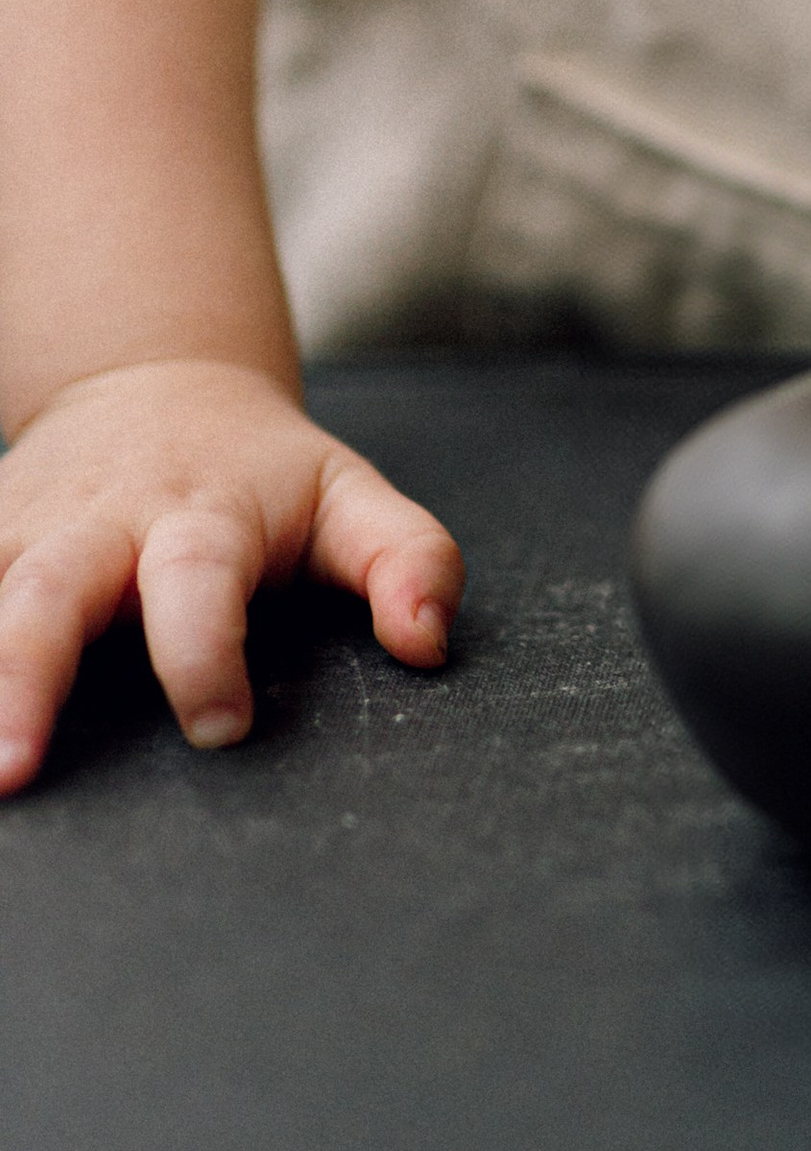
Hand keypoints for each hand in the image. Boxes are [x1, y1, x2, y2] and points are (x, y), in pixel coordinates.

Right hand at [0, 358, 461, 789]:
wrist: (156, 380)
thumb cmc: (263, 469)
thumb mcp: (350, 496)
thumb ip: (409, 561)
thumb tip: (428, 644)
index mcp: (200, 513)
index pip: (200, 579)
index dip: (206, 650)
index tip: (221, 725)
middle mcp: (98, 521)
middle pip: (50, 592)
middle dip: (26, 677)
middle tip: (12, 770)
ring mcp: (23, 529)